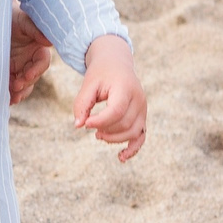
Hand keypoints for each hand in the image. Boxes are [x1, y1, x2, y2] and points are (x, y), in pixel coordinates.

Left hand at [7, 7, 54, 104]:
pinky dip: (8, 93)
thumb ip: (34, 29)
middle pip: (32, 77)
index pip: (42, 62)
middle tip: (15, 88)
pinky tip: (4, 99)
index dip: (36, 70)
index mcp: (38, 48)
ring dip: (18, 93)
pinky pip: (10, 85)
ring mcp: (19, 67)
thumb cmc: (11, 16)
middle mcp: (30, 59)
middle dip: (25, 84)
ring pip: (23, 84)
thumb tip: (48, 41)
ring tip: (11, 99)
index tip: (27, 76)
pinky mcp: (8, 71)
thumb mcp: (23, 19)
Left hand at [73, 36, 146, 161]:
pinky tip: (120, 158)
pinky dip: (132, 149)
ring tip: (98, 135)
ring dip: (114, 138)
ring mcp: (143, 109)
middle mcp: (139, 100)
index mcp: (125, 88)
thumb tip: (78, 126)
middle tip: (88, 125)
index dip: (100, 121)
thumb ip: (82, 104)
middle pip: (124, 124)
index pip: (117, 111)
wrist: (116, 64)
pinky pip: (141, 137)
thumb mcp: (88, 84)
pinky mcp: (142, 117)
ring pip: (133, 133)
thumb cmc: (100, 74)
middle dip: (105, 130)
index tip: (86, 123)